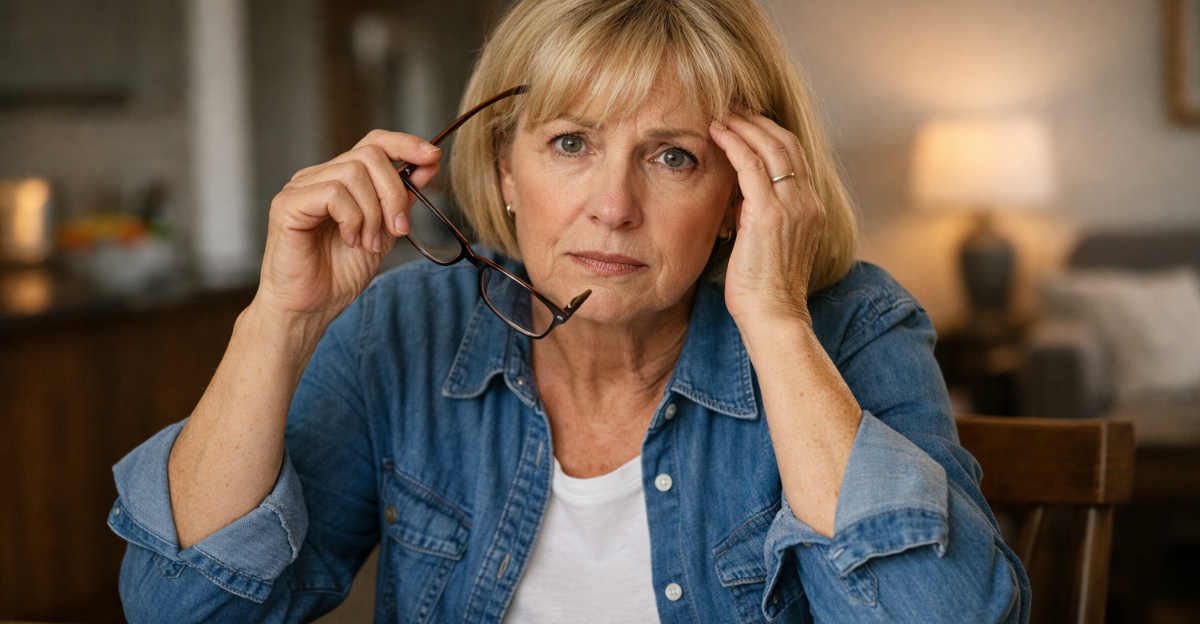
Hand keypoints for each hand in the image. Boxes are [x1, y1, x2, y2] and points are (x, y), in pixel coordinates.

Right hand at [256, 130, 441, 324]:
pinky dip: (353, 219)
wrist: (309, 308)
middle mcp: (318, 176)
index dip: (405, 143)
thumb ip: (401, 199)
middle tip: (397, 229)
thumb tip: (428, 164)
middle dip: (394, 192)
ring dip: (373, 212)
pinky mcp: (288, 203)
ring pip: (354, 173)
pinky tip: (350, 240)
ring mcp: (300, 187)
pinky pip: (334, 192)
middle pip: (369, 155)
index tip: (433, 157)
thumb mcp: (384, 232)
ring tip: (368, 243)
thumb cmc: (338, 274)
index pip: (373, 142)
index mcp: (339, 179)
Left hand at [710, 112, 825, 327]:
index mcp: (810, 209)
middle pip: (786, 143)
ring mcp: (791, 206)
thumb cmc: (764, 293)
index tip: (746, 122)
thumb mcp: (767, 247)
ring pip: (771, 146)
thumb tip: (737, 200)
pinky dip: (733, 143)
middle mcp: (806, 202)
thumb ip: (759, 219)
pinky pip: (750, 164)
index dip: (770, 134)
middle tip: (732, 106)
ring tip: (721, 113)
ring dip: (744, 125)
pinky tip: (716, 133)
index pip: (794, 157)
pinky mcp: (768, 214)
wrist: (774, 317)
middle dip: (758, 120)